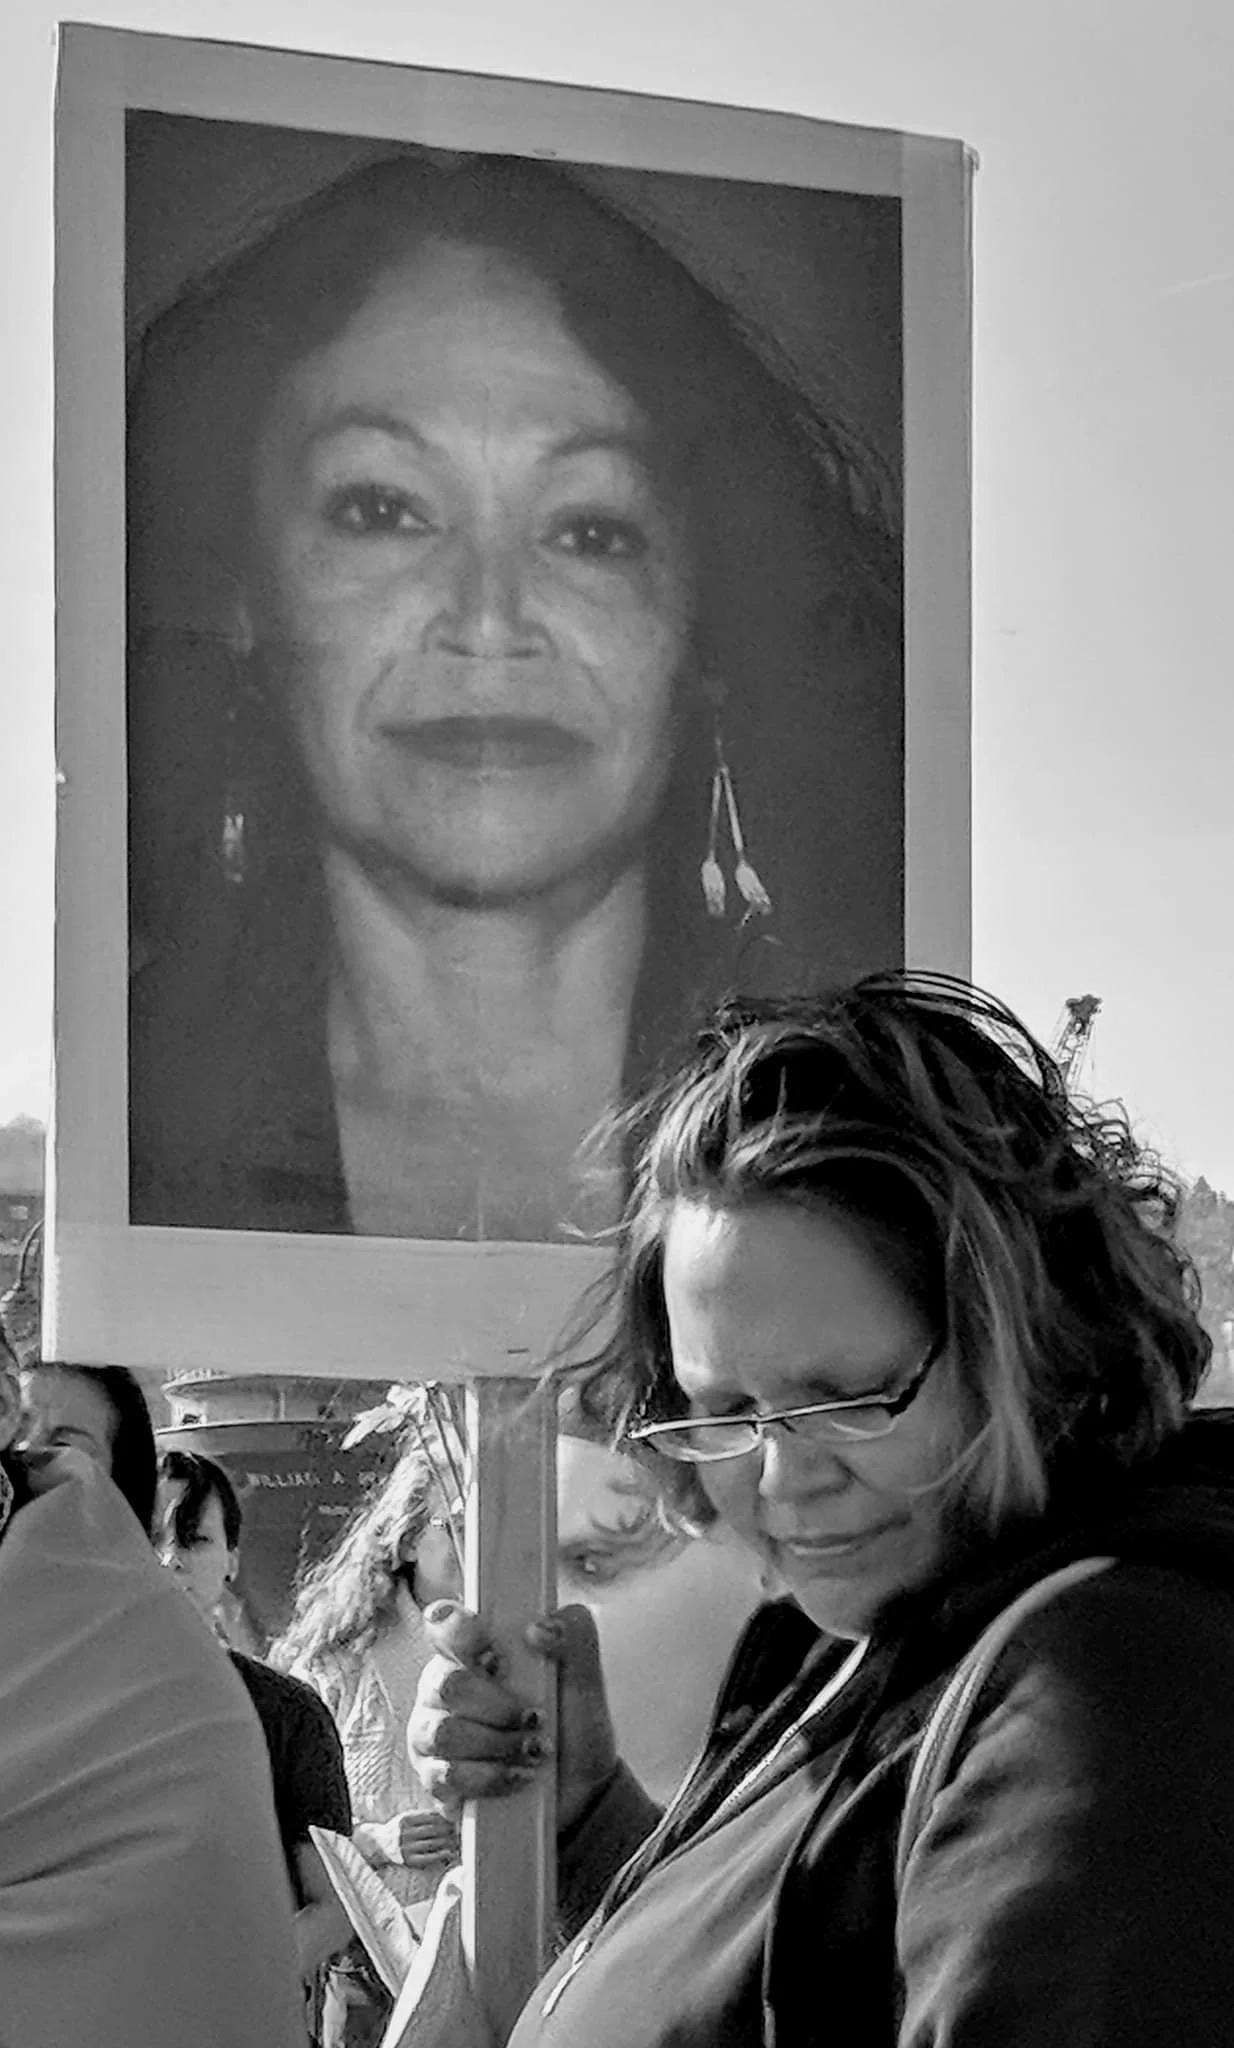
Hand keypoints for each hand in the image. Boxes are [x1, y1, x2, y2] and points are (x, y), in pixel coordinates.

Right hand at [356, 1810, 459, 1867]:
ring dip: (447, 1841)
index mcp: (406, 1819)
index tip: (453, 1820)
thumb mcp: (406, 1818)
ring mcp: (406, 1847)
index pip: (431, 1816)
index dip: (445, 1818)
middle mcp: (405, 1833)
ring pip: (432, 1842)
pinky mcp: (408, 1860)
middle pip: (433, 1829)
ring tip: (455, 1840)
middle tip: (456, 1830)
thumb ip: (422, 1816)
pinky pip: (428, 1857)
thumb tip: (446, 1815)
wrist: (378, 1845)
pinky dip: (440, 1855)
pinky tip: (448, 1852)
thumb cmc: (398, 1829)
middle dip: (448, 1829)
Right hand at [407, 1601, 617, 1832]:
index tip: (491, 1650)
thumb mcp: (586, 1675)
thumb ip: (573, 1634)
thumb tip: (538, 1628)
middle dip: (498, 1708)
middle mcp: (444, 1687)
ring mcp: (433, 1733)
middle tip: (534, 1717)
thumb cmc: (572, 1724)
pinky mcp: (435, 1778)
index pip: (443, 1624)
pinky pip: (446, 1776)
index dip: (458, 1630)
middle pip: (447, 1684)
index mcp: (474, 1651)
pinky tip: (517, 1775)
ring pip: (444, 1733)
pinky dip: (489, 1777)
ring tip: (532, 1749)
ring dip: (497, 1744)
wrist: (580, 1787)